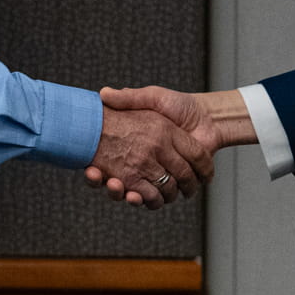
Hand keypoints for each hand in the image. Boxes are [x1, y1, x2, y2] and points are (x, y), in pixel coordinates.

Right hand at [85, 87, 247, 203]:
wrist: (208, 118)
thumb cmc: (179, 105)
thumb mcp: (152, 97)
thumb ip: (130, 98)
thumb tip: (103, 94)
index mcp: (133, 144)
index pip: (105, 159)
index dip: (94, 168)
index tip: (87, 166)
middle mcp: (142, 161)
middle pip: (115, 181)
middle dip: (105, 182)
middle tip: (94, 175)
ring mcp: (154, 173)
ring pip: (130, 192)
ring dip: (118, 193)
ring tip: (113, 184)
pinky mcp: (169, 183)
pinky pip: (151, 197)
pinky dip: (141, 200)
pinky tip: (133, 195)